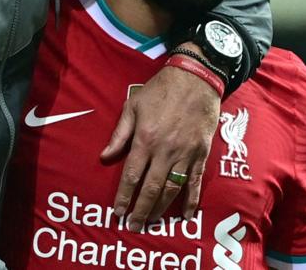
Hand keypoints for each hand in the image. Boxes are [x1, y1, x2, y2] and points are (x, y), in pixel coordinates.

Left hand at [100, 54, 220, 230]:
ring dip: (161, 208)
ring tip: (152, 221)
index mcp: (145, 139)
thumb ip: (119, 134)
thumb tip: (104, 156)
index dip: (124, 197)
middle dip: (141, 210)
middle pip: (151, 188)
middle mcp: (165, 151)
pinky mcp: (201, 153)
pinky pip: (195, 181)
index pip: (132, 176)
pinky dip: (191, 200)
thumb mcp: (133, 106)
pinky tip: (186, 215)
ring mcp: (185, 154)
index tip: (118, 212)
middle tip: (134, 226)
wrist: (195, 79)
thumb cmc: (160, 90)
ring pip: (172, 189)